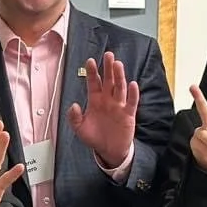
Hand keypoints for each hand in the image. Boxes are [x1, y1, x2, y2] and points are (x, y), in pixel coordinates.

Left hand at [68, 52, 137, 167]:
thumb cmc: (95, 137)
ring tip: (118, 64)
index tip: (90, 61)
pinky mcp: (128, 114)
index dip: (92, 72)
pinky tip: (132, 84)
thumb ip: (74, 117)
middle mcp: (107, 100)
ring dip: (119, 76)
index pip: (94, 83)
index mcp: (95, 100)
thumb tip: (73, 105)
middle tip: (108, 55)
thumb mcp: (80, 129)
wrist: (109, 151)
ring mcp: (119, 106)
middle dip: (108, 68)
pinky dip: (133, 94)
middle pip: (109, 81)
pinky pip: (131, 102)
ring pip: (120, 88)